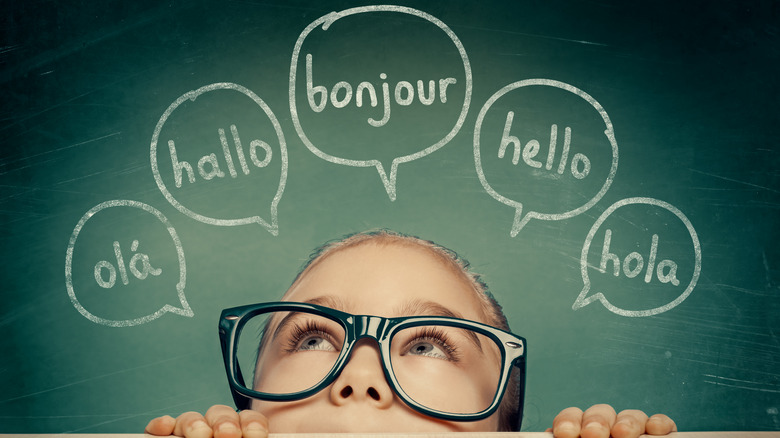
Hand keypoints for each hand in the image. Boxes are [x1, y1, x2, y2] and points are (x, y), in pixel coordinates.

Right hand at [145, 404, 267, 437]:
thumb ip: (259, 436)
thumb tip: (277, 436)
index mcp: (242, 436)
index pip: (249, 420)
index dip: (252, 424)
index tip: (256, 435)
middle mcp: (216, 434)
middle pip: (220, 414)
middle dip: (224, 422)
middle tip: (227, 435)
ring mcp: (189, 436)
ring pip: (191, 419)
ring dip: (194, 424)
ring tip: (199, 435)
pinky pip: (160, 428)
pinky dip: (161, 425)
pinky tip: (165, 427)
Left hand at [548, 404, 676, 437]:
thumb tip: (554, 436)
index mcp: (580, 435)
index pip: (571, 418)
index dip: (567, 422)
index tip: (564, 434)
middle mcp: (607, 432)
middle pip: (601, 412)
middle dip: (597, 421)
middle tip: (593, 435)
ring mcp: (635, 434)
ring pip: (631, 416)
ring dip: (627, 422)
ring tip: (623, 435)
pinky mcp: (661, 437)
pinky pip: (662, 424)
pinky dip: (659, 423)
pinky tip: (655, 431)